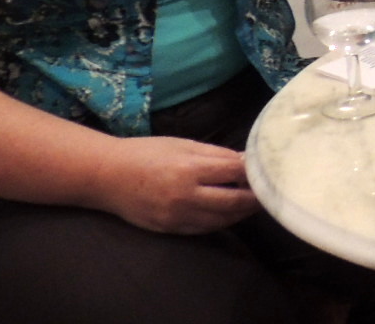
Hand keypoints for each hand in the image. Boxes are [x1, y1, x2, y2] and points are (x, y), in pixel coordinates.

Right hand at [90, 136, 259, 234]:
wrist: (106, 176)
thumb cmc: (145, 153)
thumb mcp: (182, 144)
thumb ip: (215, 154)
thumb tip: (245, 159)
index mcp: (189, 169)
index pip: (234, 172)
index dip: (253, 171)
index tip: (266, 168)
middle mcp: (185, 196)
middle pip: (233, 201)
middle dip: (254, 197)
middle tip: (268, 190)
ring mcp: (177, 216)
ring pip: (222, 219)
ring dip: (241, 212)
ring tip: (254, 202)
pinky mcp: (169, 229)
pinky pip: (204, 229)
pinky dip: (222, 222)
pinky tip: (231, 213)